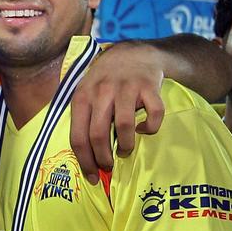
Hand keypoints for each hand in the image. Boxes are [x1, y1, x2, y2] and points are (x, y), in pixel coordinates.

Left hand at [69, 41, 165, 181]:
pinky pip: (154, 114)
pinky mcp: (149, 86)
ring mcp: (126, 88)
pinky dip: (150, 127)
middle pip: (98, 134)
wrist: (132, 53)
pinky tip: (144, 129)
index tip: (93, 176)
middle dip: (103, 158)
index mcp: (81, 97)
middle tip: (109, 166)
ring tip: (125, 150)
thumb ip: (82, 120)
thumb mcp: (85, 94)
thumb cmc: (104, 82)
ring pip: (124, 126)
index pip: (78, 137)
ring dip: (126, 145)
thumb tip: (85, 157)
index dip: (85, 161)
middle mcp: (101, 92)